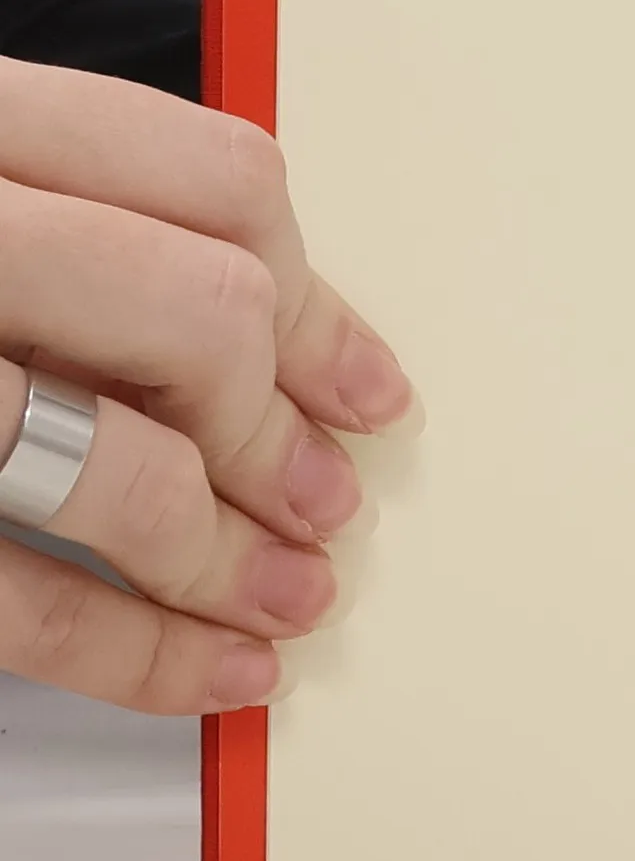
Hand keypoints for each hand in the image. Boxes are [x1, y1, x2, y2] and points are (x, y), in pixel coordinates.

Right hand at [0, 63, 414, 711]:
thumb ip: (88, 229)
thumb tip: (286, 342)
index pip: (214, 184)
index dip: (321, 300)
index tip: (374, 386)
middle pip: (200, 316)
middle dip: (283, 430)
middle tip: (333, 501)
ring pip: (119, 466)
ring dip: (230, 555)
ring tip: (290, 595)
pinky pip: (17, 600)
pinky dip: (134, 655)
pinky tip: (209, 676)